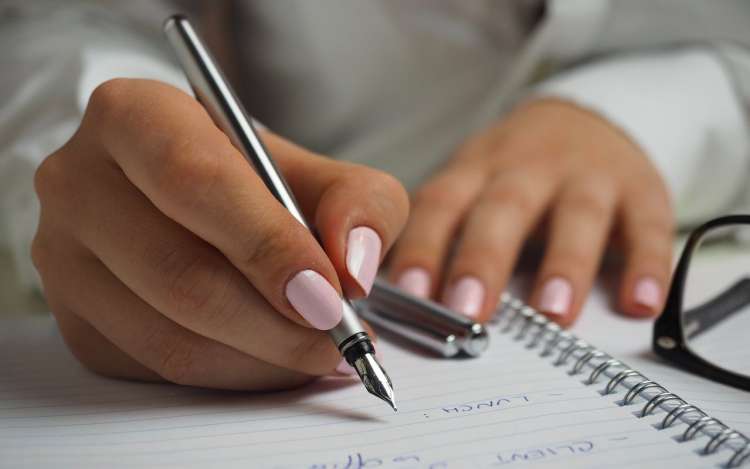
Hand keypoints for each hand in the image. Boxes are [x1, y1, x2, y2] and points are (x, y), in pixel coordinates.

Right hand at [32, 79, 407, 389]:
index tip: (329, 294)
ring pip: (169, 335)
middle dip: (275, 322)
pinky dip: (233, 375)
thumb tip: (353, 269)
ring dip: (261, 359)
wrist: (200, 204)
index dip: (267, 244)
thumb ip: (359, 203)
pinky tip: (273, 358)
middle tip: (338, 338)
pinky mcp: (75, 319)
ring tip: (320, 352)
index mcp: (134, 116)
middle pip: (179, 272)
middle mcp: (80, 182)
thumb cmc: (260, 182)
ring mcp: (64, 257)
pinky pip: (158, 369)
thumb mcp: (323, 172)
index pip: (195, 181)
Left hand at [389, 98, 673, 325]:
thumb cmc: (515, 171)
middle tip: (467, 311)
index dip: (423, 247)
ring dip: (565, 264)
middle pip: (503, 209)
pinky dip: (647, 264)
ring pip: (576, 216)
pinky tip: (640, 303)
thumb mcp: (473, 184)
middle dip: (483, 260)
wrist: (587, 118)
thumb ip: (444, 233)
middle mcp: (529, 169)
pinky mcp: (641, 189)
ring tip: (553, 314)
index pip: (442, 205)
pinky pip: (648, 226)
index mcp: (477, 170)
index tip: (408, 294)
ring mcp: (587, 176)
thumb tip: (400, 301)